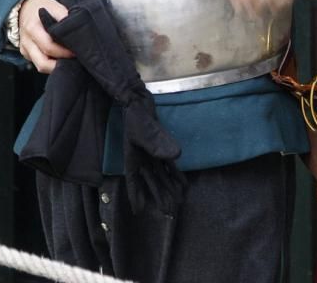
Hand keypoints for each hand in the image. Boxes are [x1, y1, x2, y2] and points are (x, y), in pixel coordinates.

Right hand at [19, 0, 75, 73]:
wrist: (25, 7)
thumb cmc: (43, 7)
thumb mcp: (55, 7)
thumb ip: (65, 18)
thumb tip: (78, 31)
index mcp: (33, 28)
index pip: (49, 47)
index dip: (65, 52)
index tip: (77, 52)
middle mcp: (26, 41)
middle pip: (43, 63)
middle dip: (61, 64)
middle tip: (74, 59)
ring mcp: (25, 49)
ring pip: (40, 66)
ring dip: (56, 66)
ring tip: (69, 60)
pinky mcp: (26, 54)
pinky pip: (38, 63)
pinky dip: (50, 63)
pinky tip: (61, 58)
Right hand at [122, 95, 184, 215]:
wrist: (138, 102)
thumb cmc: (136, 117)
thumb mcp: (145, 131)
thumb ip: (158, 144)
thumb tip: (177, 156)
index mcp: (132, 159)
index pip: (133, 181)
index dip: (135, 196)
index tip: (138, 212)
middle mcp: (141, 160)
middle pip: (151, 182)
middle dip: (158, 197)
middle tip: (168, 213)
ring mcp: (151, 155)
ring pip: (161, 176)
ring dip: (169, 188)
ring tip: (178, 203)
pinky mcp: (160, 148)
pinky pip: (169, 165)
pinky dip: (176, 174)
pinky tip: (184, 184)